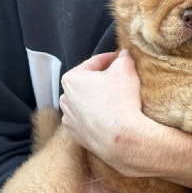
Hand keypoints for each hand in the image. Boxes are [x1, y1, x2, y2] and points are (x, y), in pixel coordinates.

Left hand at [60, 50, 191, 188]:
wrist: (123, 139)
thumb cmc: (121, 100)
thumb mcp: (126, 68)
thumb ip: (123, 56)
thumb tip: (123, 52)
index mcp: (72, 79)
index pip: (94, 63)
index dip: (111, 59)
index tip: (121, 59)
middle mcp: (65, 99)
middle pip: (88, 83)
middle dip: (103, 80)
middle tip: (121, 80)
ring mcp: (69, 120)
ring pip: (86, 103)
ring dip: (99, 99)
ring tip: (117, 101)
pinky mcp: (77, 136)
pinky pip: (88, 121)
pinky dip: (97, 117)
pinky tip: (112, 118)